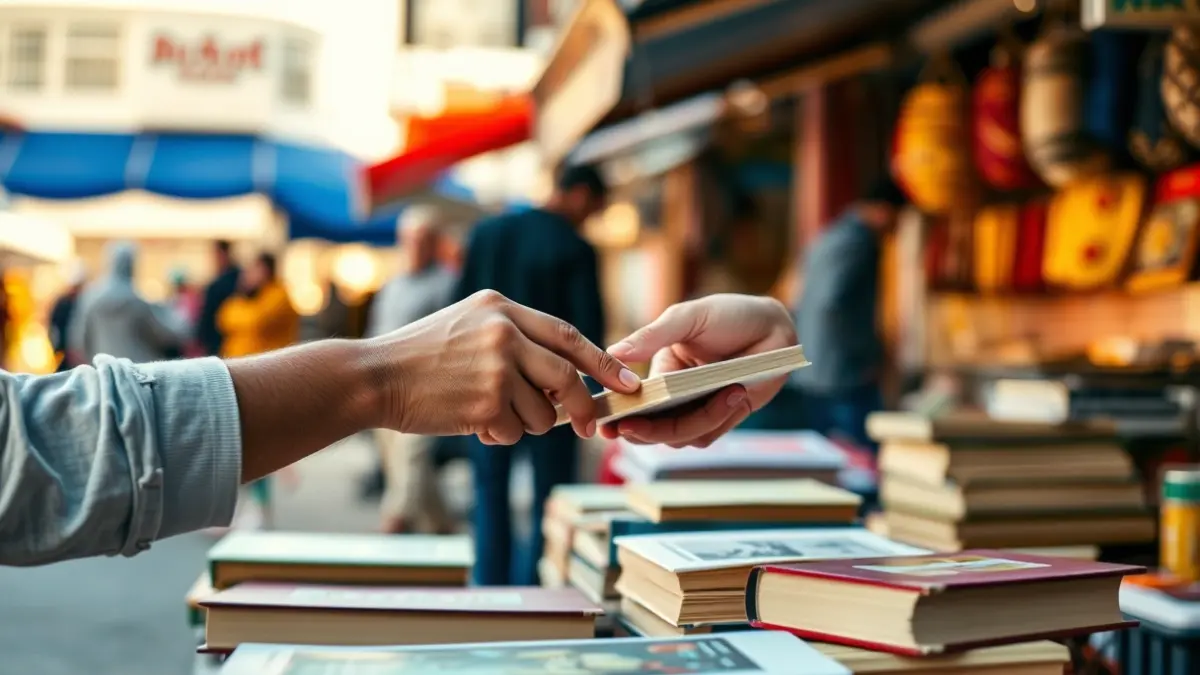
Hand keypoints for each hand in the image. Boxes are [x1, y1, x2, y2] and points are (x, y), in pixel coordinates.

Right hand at [374, 290, 640, 444]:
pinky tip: (472, 422)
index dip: (603, 361)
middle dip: (582, 407)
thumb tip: (566, 376)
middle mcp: (504, 332)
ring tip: (490, 413)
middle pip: (567, 376)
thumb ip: (515, 339)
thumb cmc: (420, 357)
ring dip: (525, 424)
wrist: (374, 377)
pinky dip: (501, 435)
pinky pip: (516, 432)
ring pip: (542, 412)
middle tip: (585, 426)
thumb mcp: (468, 325)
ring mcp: (497, 366)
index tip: (627, 381)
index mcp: (502, 307)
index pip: (568, 335)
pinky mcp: (487, 401)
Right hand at [603, 294, 796, 447]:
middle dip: (648, 431)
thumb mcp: (687, 318)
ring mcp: (698, 409)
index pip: (631, 402)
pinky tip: (737, 392)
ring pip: (682, 436)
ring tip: (728, 390)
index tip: (608, 426)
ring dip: (699, 420)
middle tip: (638, 426)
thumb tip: (613, 352)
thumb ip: (652, 335)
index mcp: (658, 372)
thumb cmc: (728, 315)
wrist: (773, 325)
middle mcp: (673, 396)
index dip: (617, 418)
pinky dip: (720, 419)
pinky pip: (710, 435)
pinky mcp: (723, 417)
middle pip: (651, 429)